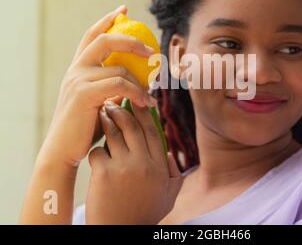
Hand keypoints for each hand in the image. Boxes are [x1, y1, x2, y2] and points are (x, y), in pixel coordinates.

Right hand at [39, 5, 155, 166]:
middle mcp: (76, 70)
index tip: (124, 10)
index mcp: (78, 68)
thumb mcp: (99, 102)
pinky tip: (145, 103)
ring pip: (119, 68)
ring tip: (152, 96)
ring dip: (141, 82)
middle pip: (103, 40)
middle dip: (129, 39)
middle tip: (151, 49)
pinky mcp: (84, 93)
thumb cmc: (85, 128)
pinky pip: (119, 85)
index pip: (92, 36)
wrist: (65, 150)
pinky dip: (137, 93)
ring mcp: (78, 80)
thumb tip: (135, 81)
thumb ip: (111, 88)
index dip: (107, 20)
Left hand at [85, 100, 182, 224]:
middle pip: (134, 126)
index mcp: (159, 167)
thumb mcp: (168, 197)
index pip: (153, 132)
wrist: (120, 233)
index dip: (145, 114)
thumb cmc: (143, 215)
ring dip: (107, 120)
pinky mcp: (104, 173)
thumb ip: (173, 174)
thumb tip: (167, 154)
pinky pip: (98, 152)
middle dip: (124, 109)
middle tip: (115, 101)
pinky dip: (96, 151)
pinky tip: (96, 154)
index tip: (139, 102)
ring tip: (102, 113)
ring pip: (115, 133)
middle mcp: (144, 163)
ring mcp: (123, 167)